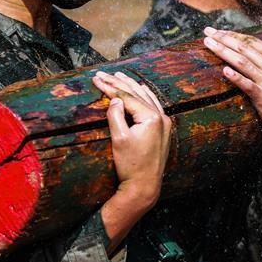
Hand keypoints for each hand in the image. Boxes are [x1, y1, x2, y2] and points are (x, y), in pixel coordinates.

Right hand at [93, 71, 170, 212]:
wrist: (144, 187)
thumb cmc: (131, 165)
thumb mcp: (119, 139)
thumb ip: (115, 115)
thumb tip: (114, 99)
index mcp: (152, 117)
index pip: (127, 97)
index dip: (110, 87)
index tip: (96, 79)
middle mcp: (161, 117)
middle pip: (137, 94)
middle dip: (118, 83)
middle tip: (103, 74)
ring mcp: (164, 123)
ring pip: (146, 97)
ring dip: (131, 86)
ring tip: (118, 75)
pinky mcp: (163, 130)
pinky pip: (153, 106)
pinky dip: (143, 96)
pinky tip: (139, 88)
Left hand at [203, 27, 261, 167]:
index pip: (251, 41)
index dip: (233, 34)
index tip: (217, 31)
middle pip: (244, 48)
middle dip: (223, 38)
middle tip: (207, 32)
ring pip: (242, 62)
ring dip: (223, 51)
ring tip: (208, 44)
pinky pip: (247, 85)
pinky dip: (236, 77)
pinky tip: (224, 70)